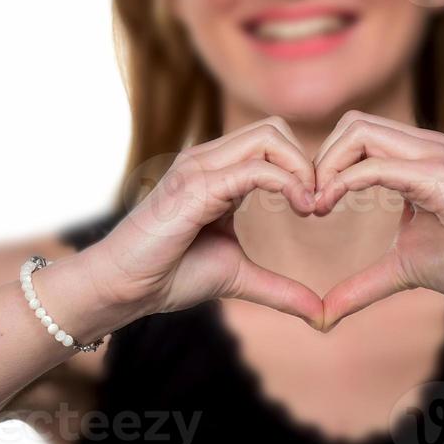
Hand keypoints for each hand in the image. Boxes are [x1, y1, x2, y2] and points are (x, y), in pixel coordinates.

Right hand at [83, 117, 325, 327]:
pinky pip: (254, 169)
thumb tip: (320, 315)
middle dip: (307, 161)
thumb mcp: (238, 277)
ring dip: (301, 168)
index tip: (317, 208)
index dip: (302, 168)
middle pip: (274, 128)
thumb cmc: (169, 276)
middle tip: (319, 203)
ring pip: (268, 137)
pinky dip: (287, 183)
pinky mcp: (195, 187)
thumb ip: (280, 288)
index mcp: (216, 172)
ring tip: (311, 206)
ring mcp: (199, 169)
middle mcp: (206, 160)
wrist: (123, 287)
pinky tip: (301, 207)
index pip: (270, 141)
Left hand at [309, 110, 443, 327]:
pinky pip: (378, 165)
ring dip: (327, 166)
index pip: (356, 135)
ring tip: (316, 205)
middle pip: (352, 123)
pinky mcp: (440, 176)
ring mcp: (434, 156)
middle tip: (308, 202)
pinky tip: (328, 206)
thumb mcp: (402, 270)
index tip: (310, 206)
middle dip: (320, 159)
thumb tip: (324, 314)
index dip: (325, 164)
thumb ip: (362, 284)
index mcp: (416, 158)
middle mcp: (425, 146)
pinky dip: (344, 182)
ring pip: (359, 132)